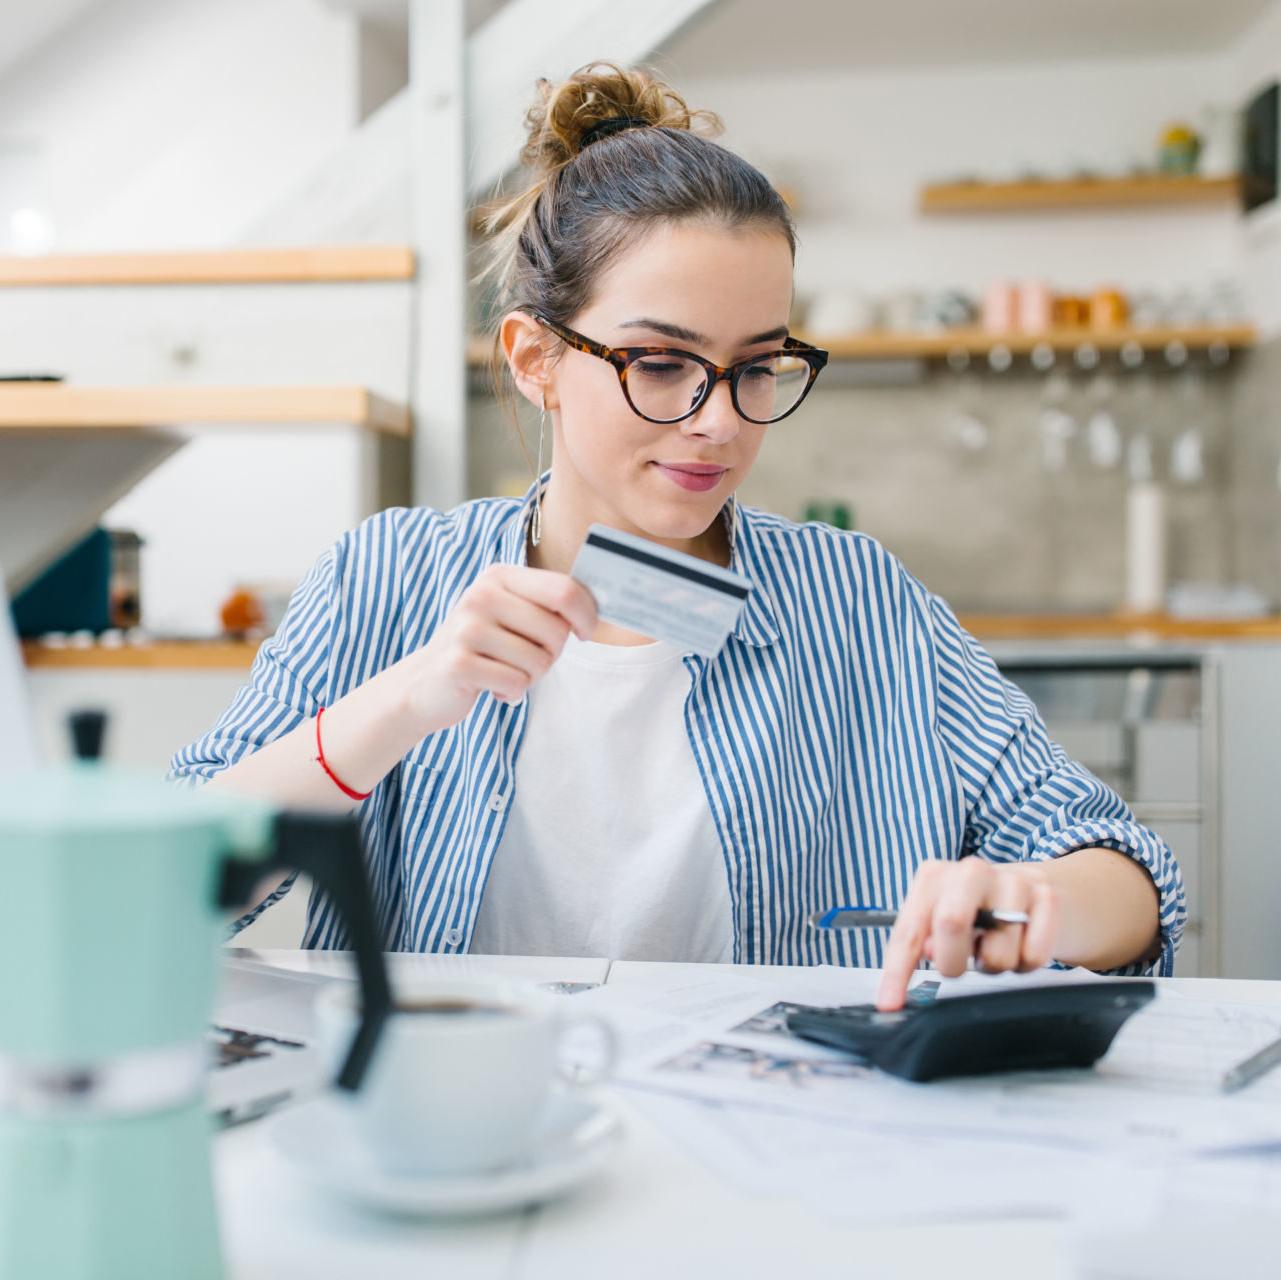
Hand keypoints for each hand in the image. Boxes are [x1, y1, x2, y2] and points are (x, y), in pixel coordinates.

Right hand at [398, 565, 597, 733]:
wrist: (426, 682)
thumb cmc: (483, 648)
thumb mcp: (511, 613)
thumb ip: (548, 604)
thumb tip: (597, 609)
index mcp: (499, 575)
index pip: (564, 589)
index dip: (587, 615)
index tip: (586, 634)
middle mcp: (481, 595)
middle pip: (556, 630)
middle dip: (553, 654)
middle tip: (527, 659)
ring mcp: (467, 629)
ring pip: (539, 661)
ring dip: (531, 677)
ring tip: (505, 671)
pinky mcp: (459, 663)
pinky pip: (516, 683)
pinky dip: (512, 692)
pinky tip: (492, 686)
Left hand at [875, 859, 1057, 1010]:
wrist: (1031, 889)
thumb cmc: (976, 911)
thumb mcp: (941, 918)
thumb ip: (926, 938)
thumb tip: (929, 951)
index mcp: (934, 877)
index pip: (910, 930)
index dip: (898, 971)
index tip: (890, 1003)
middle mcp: (971, 871)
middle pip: (951, 922)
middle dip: (952, 961)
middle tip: (960, 965)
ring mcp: (1012, 881)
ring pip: (998, 953)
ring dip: (994, 965)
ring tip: (994, 947)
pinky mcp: (1048, 897)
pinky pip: (1034, 955)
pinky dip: (1026, 962)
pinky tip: (1021, 944)